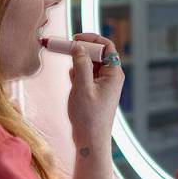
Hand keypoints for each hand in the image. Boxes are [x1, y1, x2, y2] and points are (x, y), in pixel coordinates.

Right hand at [67, 33, 123, 148]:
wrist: (90, 140)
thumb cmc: (89, 116)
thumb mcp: (82, 87)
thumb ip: (81, 64)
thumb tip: (78, 46)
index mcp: (113, 73)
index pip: (106, 46)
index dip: (91, 38)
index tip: (75, 38)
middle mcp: (111, 77)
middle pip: (97, 53)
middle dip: (81, 51)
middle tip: (64, 50)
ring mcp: (104, 84)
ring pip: (90, 64)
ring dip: (78, 65)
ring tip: (72, 79)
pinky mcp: (96, 91)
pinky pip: (86, 74)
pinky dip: (77, 74)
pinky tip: (73, 85)